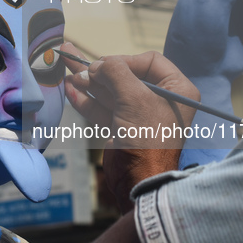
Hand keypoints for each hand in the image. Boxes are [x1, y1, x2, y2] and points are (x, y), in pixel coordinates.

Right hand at [61, 43, 197, 211]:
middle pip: (126, 75)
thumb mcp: (134, 97)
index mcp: (176, 89)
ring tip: (66, 69)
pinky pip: (104, 108)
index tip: (103, 64)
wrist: (139, 181)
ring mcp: (140, 115)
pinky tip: (70, 89)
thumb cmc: (146, 137)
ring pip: (111, 91)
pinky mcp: (123, 128)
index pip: (149, 61)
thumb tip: (97, 64)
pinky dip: (87, 99)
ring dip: (88, 82)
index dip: (124, 60)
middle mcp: (160, 100)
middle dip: (100, 70)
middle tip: (77, 62)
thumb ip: (115, 72)